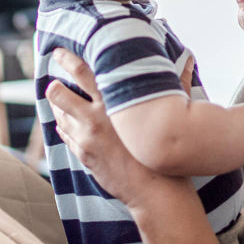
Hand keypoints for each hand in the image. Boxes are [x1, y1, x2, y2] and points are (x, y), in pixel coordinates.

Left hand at [45, 49, 168, 206]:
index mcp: (113, 103)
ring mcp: (86, 140)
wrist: (155, 191)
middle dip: (54, 86)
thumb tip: (189, 59)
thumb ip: (177, 81)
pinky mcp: (84, 156)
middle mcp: (94, 119)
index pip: (81, 72)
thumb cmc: (165, 148)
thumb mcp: (170, 111)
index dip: (66, 59)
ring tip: (63, 100)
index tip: (58, 52)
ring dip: (59, 107)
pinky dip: (65, 126)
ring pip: (59, 116)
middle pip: (59, 94)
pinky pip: (66, 136)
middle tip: (56, 80)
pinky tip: (70, 122)